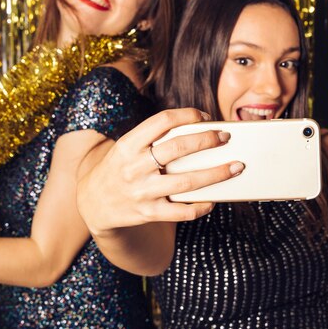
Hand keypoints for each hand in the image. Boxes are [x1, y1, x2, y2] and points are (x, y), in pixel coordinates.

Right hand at [77, 107, 242, 236]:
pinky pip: (181, 211)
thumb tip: (196, 129)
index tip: (206, 117)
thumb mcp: (125, 147)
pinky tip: (213, 200)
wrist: (92, 204)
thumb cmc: (117, 169)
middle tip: (226, 137)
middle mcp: (135, 166)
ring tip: (235, 167)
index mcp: (129, 144)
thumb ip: (152, 139)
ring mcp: (142, 191)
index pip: (162, 121)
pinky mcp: (148, 213)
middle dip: (207, 140)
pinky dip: (201, 207)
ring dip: (216, 174)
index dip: (187, 115)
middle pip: (178, 148)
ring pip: (187, 182)